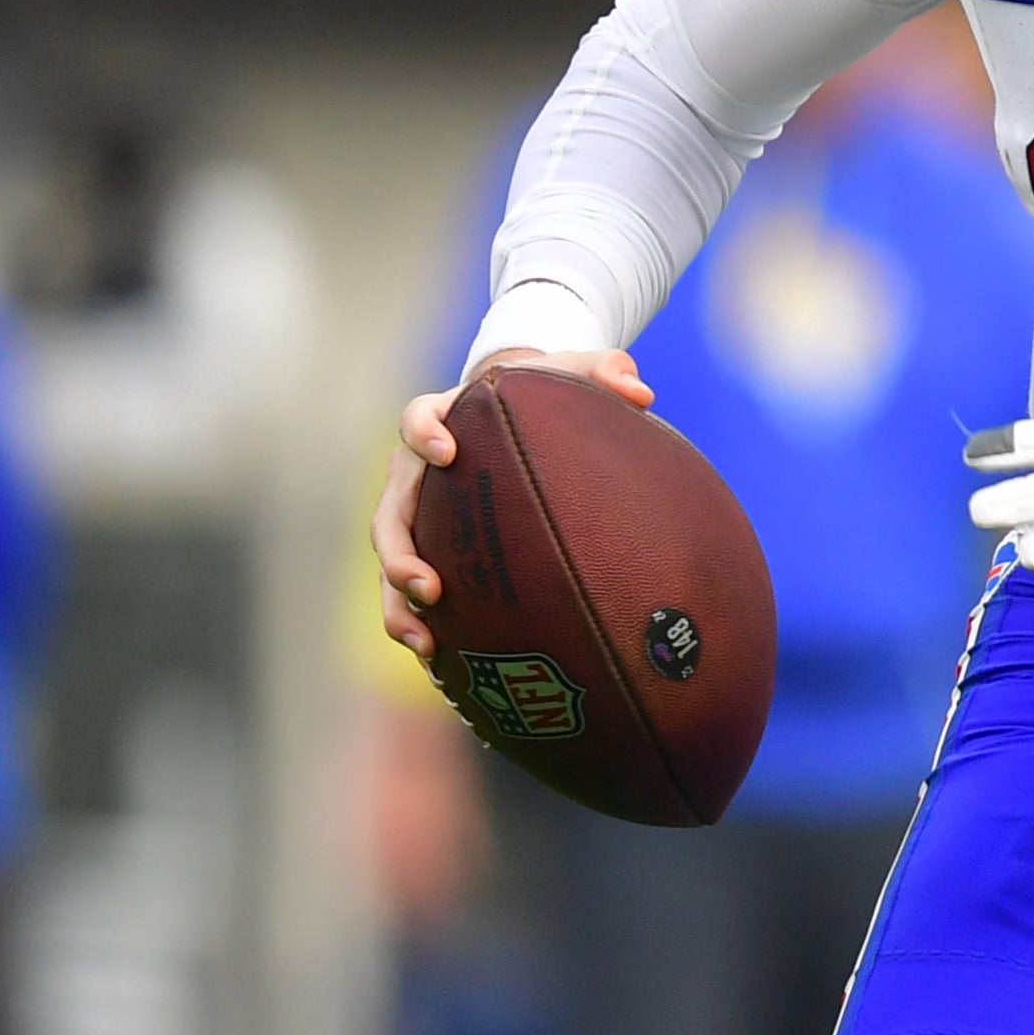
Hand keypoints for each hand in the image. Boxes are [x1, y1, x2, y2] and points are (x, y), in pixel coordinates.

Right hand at [371, 346, 651, 661]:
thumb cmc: (542, 394)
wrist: (516, 416)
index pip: (417, 418)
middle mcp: (415, 470)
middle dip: (399, 554)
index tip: (447, 453)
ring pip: (392, 561)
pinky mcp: (428, 549)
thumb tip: (643, 393)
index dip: (424, 433)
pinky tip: (443, 662)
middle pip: (390, 511)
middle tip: (428, 587)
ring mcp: (417, 513)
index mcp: (442, 419)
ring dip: (399, 603)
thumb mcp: (574, 373)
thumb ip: (606, 371)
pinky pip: (411, 591)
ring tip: (425, 642)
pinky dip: (420, 623)